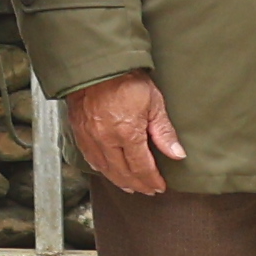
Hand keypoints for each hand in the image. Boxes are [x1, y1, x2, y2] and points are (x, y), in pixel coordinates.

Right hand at [62, 76, 185, 201]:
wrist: (97, 65)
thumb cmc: (126, 79)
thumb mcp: (153, 103)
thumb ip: (164, 132)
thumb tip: (177, 154)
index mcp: (127, 133)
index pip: (141, 167)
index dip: (152, 180)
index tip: (159, 186)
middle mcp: (106, 140)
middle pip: (123, 172)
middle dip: (138, 184)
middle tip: (148, 190)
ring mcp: (90, 137)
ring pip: (105, 168)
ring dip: (119, 180)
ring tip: (130, 187)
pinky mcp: (79, 131)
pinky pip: (89, 157)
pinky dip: (100, 168)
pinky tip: (107, 171)